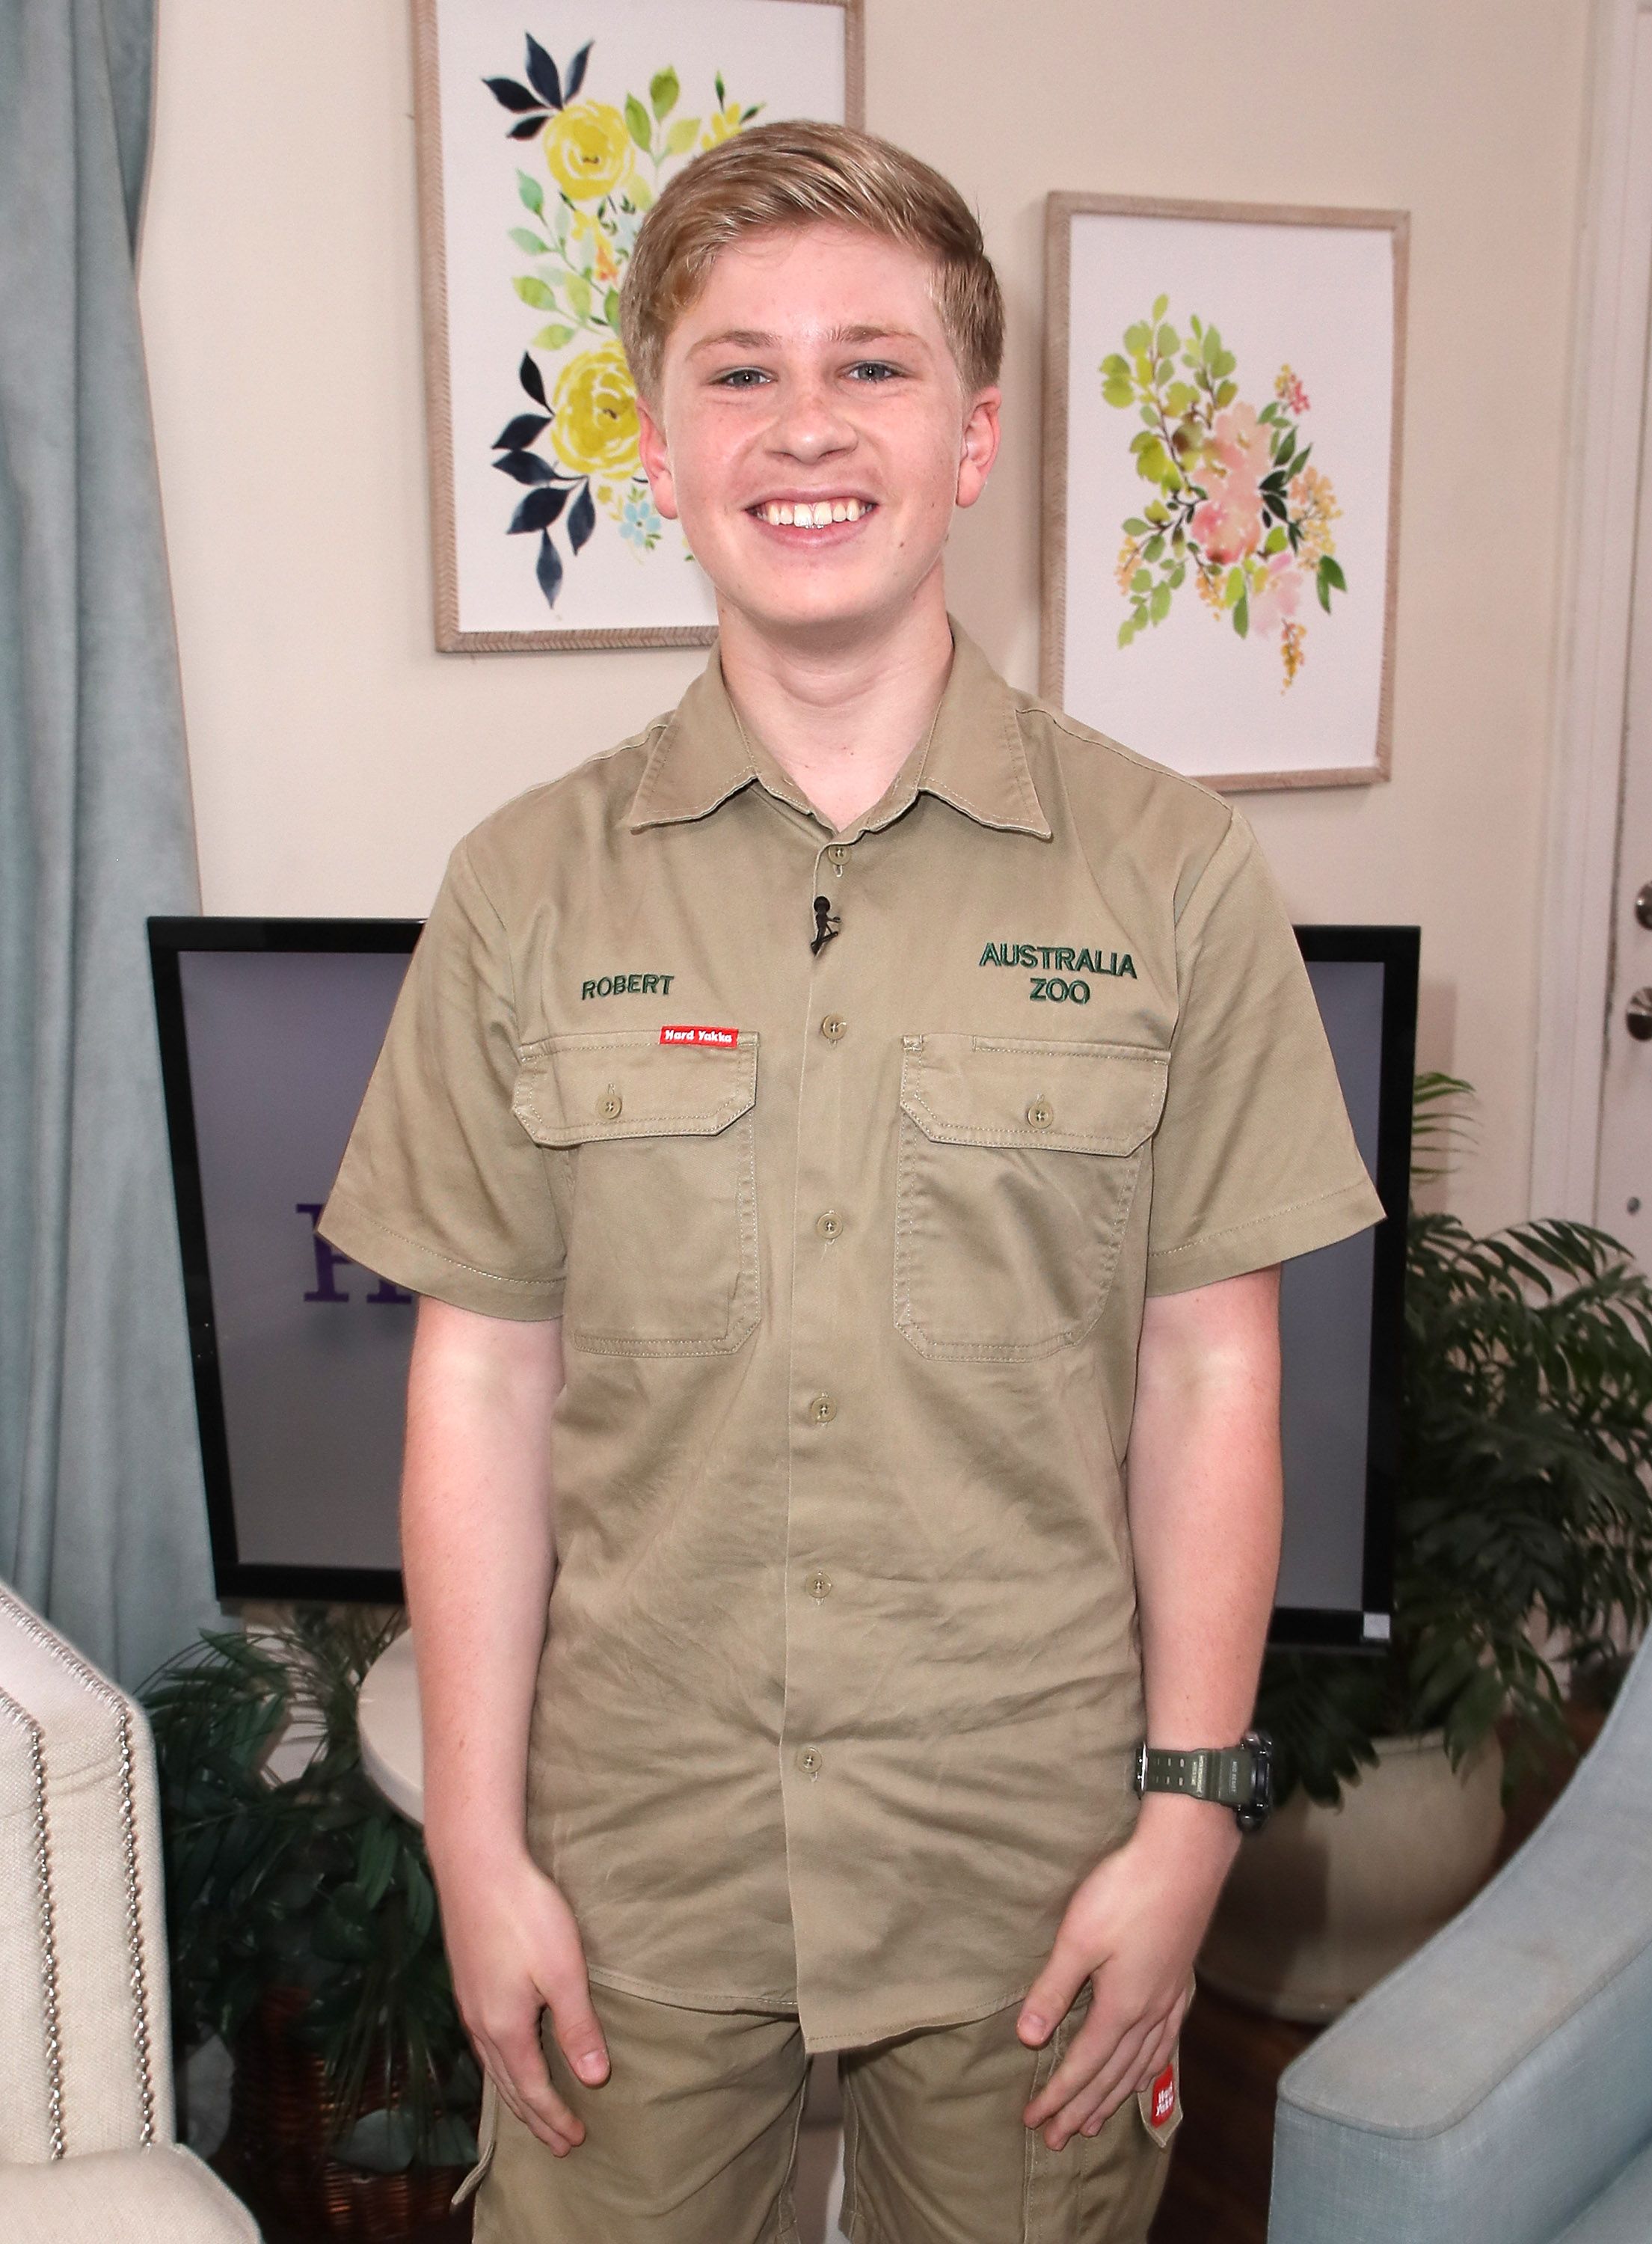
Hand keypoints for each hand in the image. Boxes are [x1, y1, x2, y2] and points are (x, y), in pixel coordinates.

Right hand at [432, 1842, 609, 2154]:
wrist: (476, 1866)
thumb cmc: (526, 1914)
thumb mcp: (563, 1971)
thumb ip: (577, 2026)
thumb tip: (593, 2079)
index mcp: (506, 2028)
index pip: (533, 2089)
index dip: (555, 2118)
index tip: (577, 2140)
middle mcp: (481, 2023)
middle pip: (509, 2086)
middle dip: (534, 2118)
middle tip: (558, 2144)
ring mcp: (468, 2003)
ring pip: (492, 2066)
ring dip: (515, 2094)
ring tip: (532, 2111)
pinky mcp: (466, 1981)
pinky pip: (483, 2043)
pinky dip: (500, 2066)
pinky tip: (506, 2056)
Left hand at [1017, 1801, 1237, 2149]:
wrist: (1185, 1857)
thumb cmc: (1127, 1891)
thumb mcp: (1079, 1937)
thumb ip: (1053, 1990)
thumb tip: (1028, 2039)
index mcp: (1122, 2007)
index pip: (1084, 2066)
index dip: (1058, 2096)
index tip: (1034, 2121)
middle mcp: (1150, 2013)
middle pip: (1112, 2075)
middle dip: (1082, 2108)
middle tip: (1056, 2139)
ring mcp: (1171, 1998)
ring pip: (1141, 2064)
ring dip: (1114, 2095)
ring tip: (1095, 2120)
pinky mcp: (1181, 1980)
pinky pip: (1165, 2042)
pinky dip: (1149, 2067)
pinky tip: (1145, 2068)